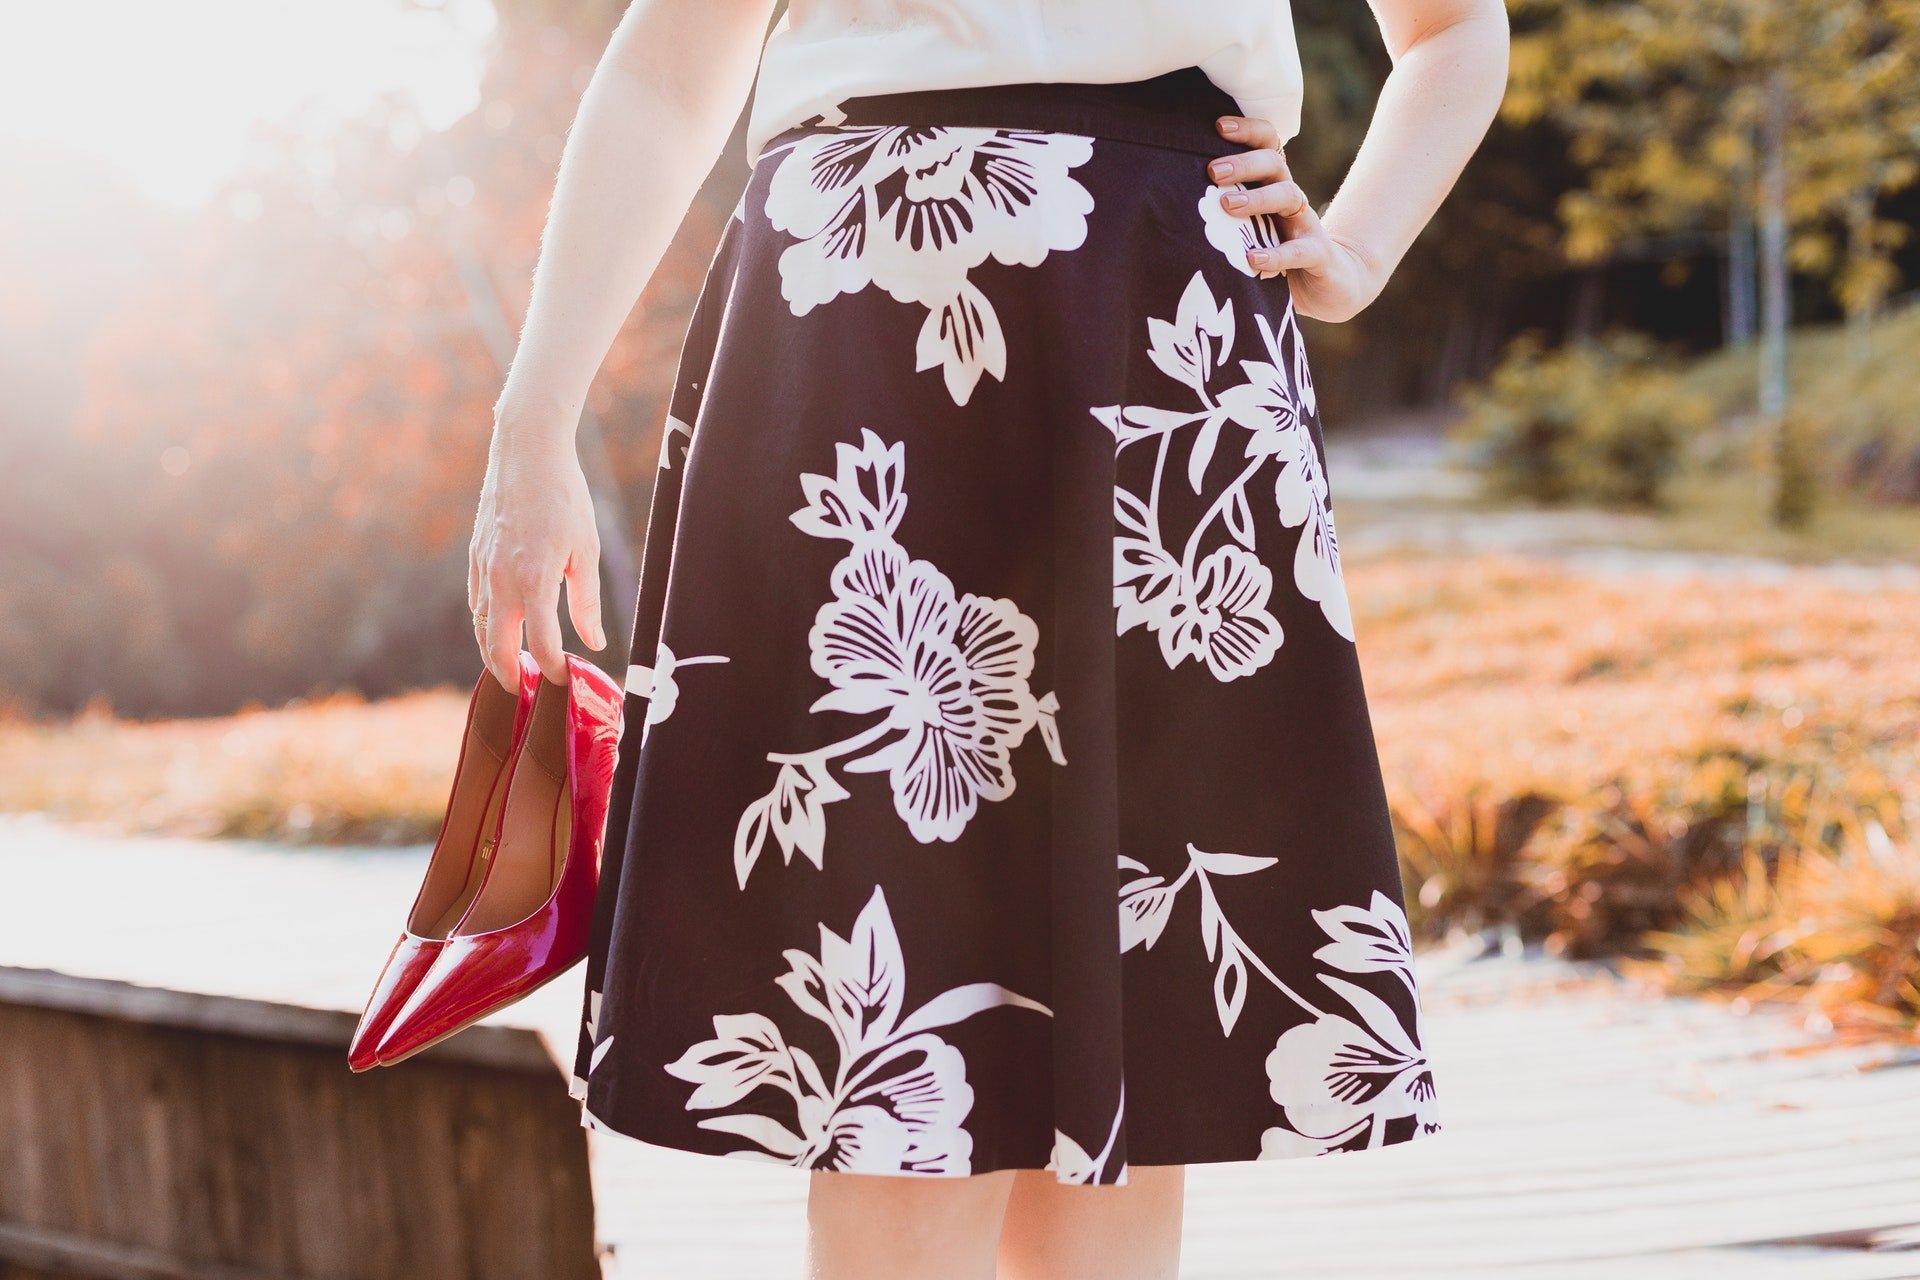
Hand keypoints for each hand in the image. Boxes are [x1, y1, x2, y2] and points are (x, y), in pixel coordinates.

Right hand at [469, 425, 606, 692]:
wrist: (526, 453)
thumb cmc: (564, 498)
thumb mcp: (587, 550)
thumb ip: (587, 601)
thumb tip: (594, 642)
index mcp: (535, 580)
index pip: (542, 643)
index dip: (553, 668)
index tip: (564, 681)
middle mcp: (502, 579)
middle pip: (496, 645)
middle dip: (507, 674)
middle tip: (521, 692)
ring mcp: (483, 567)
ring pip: (480, 625)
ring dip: (491, 651)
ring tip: (507, 669)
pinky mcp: (475, 556)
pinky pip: (476, 600)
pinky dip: (484, 622)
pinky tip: (497, 627)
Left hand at [1208, 115, 1385, 322]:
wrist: (1329, 282)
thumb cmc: (1276, 251)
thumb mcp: (1249, 228)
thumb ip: (1221, 216)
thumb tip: (1172, 205)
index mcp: (1273, 185)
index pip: (1267, 145)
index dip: (1248, 131)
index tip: (1219, 127)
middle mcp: (1290, 198)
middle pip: (1274, 165)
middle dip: (1244, 163)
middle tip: (1213, 172)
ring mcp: (1306, 224)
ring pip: (1289, 196)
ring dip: (1257, 198)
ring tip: (1228, 205)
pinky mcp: (1318, 254)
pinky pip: (1298, 250)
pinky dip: (1276, 255)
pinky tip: (1253, 258)